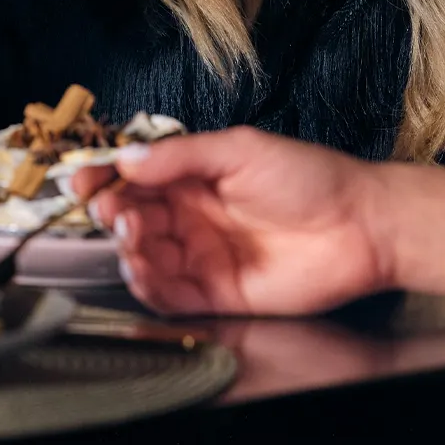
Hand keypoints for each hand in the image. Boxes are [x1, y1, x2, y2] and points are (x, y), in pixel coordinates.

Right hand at [77, 128, 395, 316]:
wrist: (362, 226)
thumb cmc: (311, 178)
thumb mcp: (240, 150)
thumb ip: (181, 156)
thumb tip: (127, 158)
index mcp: (193, 179)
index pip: (134, 180)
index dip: (104, 180)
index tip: (82, 181)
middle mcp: (192, 218)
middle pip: (132, 218)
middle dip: (113, 214)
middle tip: (113, 210)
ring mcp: (202, 256)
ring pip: (144, 258)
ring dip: (127, 248)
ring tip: (133, 235)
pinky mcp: (217, 293)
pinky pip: (169, 295)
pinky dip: (147, 285)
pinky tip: (142, 270)